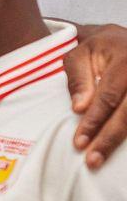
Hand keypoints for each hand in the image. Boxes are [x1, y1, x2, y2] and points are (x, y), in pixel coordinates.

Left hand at [65, 24, 126, 167]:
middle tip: (92, 160)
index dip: (94, 121)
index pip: (108, 97)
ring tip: (101, 158)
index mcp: (125, 59)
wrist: (121, 39)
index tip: (79, 142)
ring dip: (119, 141)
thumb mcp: (79, 54)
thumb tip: (79, 108)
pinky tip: (118, 151)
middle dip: (108, 138)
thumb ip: (78, 79)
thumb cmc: (98, 49)